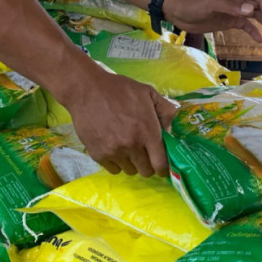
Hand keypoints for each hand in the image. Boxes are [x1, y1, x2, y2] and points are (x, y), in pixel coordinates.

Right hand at [59, 63, 177, 176]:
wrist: (87, 89)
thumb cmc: (120, 89)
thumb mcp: (148, 93)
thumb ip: (166, 111)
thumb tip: (173, 130)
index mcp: (147, 131)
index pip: (161, 164)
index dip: (164, 168)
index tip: (163, 165)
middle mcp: (132, 145)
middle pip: (146, 171)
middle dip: (148, 164)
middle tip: (145, 154)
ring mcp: (114, 152)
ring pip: (130, 171)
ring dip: (132, 163)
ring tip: (128, 148)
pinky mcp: (98, 155)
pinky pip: (113, 169)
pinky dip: (117, 162)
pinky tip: (115, 148)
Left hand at [163, 0, 261, 39]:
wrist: (177, 12)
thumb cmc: (193, 3)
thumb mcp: (211, 3)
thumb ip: (231, 6)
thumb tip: (252, 10)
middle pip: (257, 4)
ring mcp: (232, 10)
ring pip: (253, 15)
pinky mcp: (227, 21)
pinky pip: (244, 25)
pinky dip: (252, 31)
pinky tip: (259, 39)